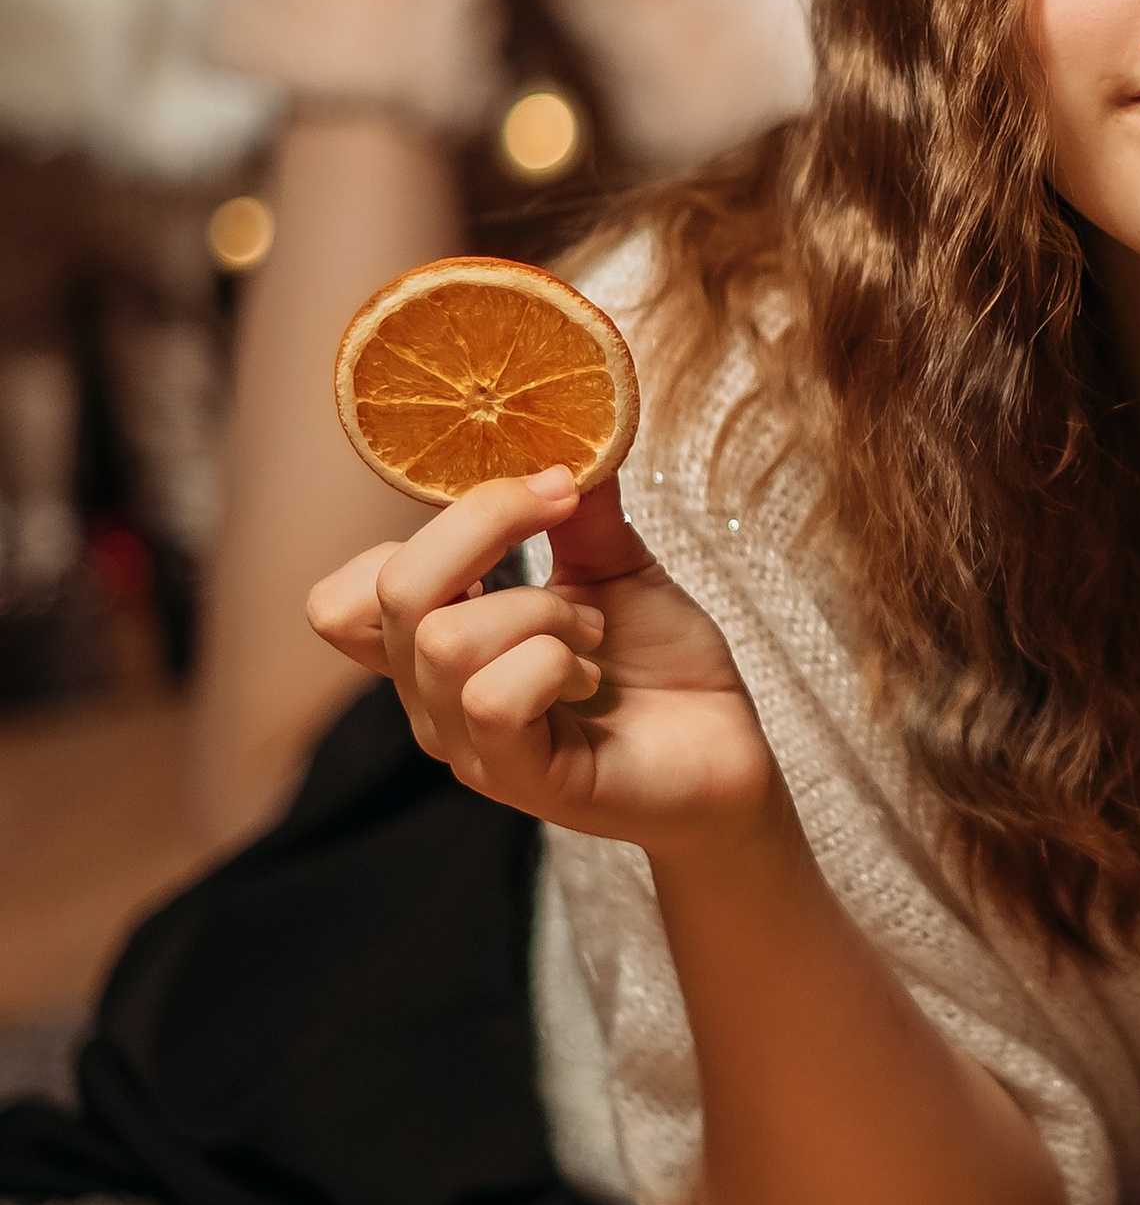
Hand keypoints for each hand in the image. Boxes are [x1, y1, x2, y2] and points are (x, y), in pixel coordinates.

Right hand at [307, 466, 777, 852]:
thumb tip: (575, 425)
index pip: (346, 592)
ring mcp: (468, 745)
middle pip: (389, 592)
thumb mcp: (615, 567)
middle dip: (485, 527)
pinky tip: (588, 677)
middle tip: (563, 518)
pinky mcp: (518, 779)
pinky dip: (552, 663)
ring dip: (538, 610)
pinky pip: (494, 699)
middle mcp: (431, 699)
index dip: (429, 525)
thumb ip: (577, 509)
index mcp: (434, 646)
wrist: (727, 755)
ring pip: (444, 642)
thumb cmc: (661, 669)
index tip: (535, 489)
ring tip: (590, 632)